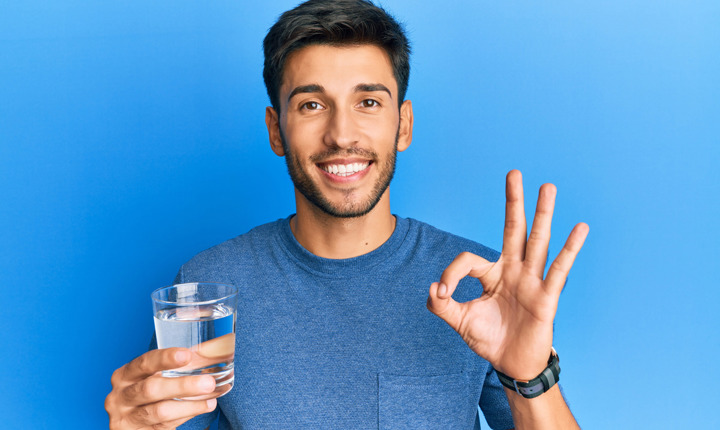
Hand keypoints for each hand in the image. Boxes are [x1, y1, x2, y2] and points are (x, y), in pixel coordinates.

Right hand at [105, 348, 217, 429]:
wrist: (132, 423)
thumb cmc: (148, 393)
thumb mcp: (157, 376)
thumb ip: (183, 363)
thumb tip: (220, 346)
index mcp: (125, 375)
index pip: (144, 363)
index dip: (165, 358)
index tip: (186, 355)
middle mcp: (121, 396)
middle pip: (151, 389)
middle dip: (182, 385)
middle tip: (209, 382)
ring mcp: (127, 418)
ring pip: (159, 412)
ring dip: (189, 406)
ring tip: (211, 399)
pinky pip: (164, 426)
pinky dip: (186, 416)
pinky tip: (203, 408)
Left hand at [426, 170, 588, 380]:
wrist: (511, 364)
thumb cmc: (489, 339)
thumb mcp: (459, 321)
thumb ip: (441, 305)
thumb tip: (432, 288)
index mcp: (492, 274)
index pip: (469, 260)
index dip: (450, 274)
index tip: (442, 293)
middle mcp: (513, 271)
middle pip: (514, 230)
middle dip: (513, 202)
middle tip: (514, 173)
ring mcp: (532, 281)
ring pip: (537, 242)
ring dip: (542, 214)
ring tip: (548, 187)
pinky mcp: (547, 297)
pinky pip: (559, 270)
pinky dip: (570, 249)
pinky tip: (580, 227)